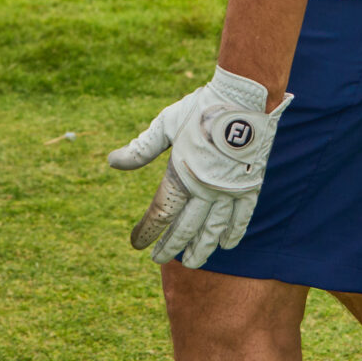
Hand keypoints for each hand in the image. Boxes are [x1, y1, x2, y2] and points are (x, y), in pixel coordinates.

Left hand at [108, 67, 292, 268]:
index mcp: (180, 174)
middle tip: (159, 259)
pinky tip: (226, 245)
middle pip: (184, 227)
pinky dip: (233, 233)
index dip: (146, 230)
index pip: (159, 213)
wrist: (244, 98)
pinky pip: (241, 217)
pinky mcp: (249, 185)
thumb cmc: (200, 109)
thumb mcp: (166, 125)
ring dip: (201, 248)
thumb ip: (141, 149)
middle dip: (171, 246)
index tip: (136, 243)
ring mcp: (229, 190)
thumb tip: (112, 162)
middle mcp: (204, 188)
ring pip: (212, 229)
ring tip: (192, 262)